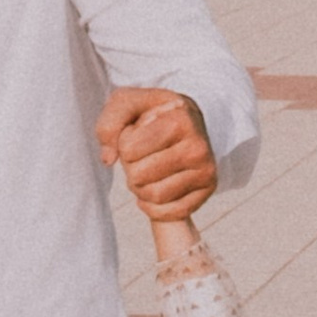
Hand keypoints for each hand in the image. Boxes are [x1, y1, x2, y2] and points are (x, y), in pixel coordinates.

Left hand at [98, 85, 216, 219]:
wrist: (185, 121)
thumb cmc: (151, 114)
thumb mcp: (126, 103)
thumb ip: (109, 124)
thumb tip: (108, 159)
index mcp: (179, 119)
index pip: (128, 150)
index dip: (124, 144)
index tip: (138, 134)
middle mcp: (198, 146)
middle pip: (139, 176)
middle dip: (131, 168)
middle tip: (142, 155)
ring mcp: (206, 170)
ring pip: (154, 196)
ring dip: (141, 187)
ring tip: (149, 170)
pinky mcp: (208, 189)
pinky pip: (170, 212)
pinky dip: (154, 205)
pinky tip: (156, 188)